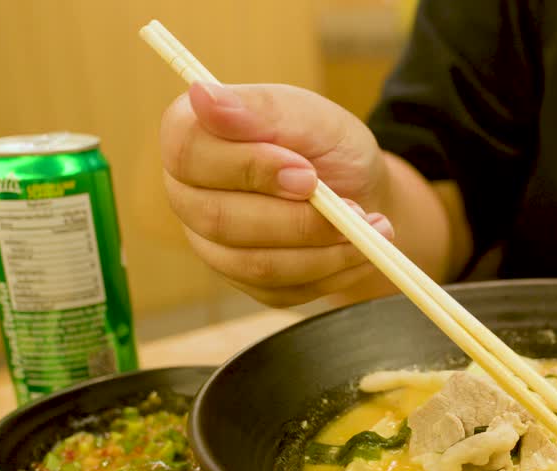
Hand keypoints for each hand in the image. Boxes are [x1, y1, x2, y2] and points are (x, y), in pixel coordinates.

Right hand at [160, 83, 392, 305]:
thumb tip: (203, 95)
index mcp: (191, 138)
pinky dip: (331, 270)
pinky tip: (360, 248)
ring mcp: (213, 244)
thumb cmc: (326, 144)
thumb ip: (261, 109)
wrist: (360, 190)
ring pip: (254, 264)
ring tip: (368, 227)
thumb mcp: (309, 114)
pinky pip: (282, 289)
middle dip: (296, 219)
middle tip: (352, 208)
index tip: (308, 173)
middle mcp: (188, 194)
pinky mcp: (246, 282)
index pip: (188, 153)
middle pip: (219, 218)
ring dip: (321, 249)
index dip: (249, 167)